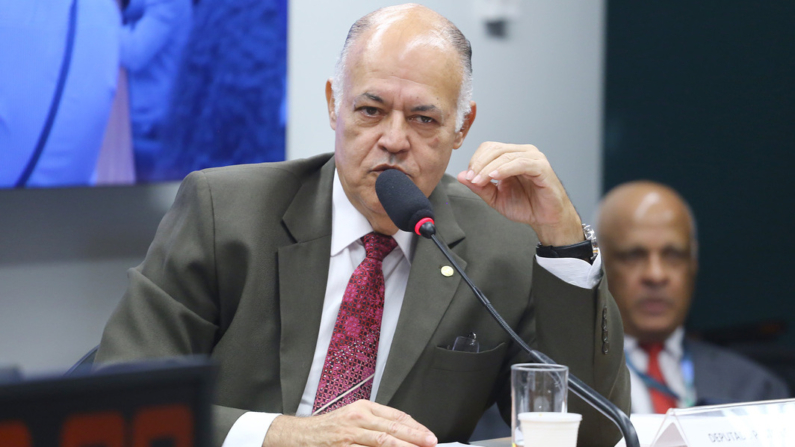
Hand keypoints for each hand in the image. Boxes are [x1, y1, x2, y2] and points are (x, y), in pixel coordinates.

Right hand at [262, 400, 437, 446]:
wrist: (301, 435)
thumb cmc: (328, 427)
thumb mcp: (354, 416)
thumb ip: (376, 421)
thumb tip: (402, 428)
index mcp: (363, 407)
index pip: (396, 415)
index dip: (415, 426)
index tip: (428, 434)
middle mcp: (358, 418)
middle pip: (393, 427)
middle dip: (415, 436)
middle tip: (431, 442)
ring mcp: (351, 434)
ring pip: (383, 441)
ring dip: (403, 446)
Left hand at [457, 142, 583, 245]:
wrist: (546, 219)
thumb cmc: (526, 206)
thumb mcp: (496, 198)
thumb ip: (480, 187)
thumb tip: (461, 176)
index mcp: (511, 157)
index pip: (489, 148)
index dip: (476, 160)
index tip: (468, 177)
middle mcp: (523, 153)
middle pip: (495, 149)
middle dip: (479, 164)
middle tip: (472, 179)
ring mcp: (533, 158)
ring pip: (505, 155)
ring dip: (488, 168)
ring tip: (479, 181)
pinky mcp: (542, 167)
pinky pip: (520, 163)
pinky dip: (505, 169)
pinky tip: (495, 176)